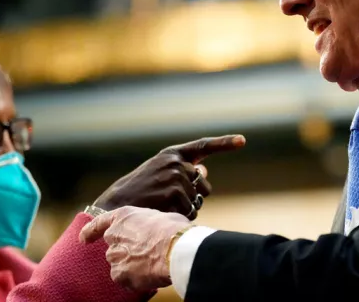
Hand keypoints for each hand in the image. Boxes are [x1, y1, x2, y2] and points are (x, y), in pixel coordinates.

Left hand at [79, 206, 190, 290]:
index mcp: (123, 217)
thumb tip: (157, 229)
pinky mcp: (119, 274)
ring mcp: (115, 256)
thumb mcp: (162, 217)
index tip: (84, 239)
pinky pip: (124, 279)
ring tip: (150, 266)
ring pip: (119, 264)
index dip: (90, 232)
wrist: (175, 249)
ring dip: (130, 266)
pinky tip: (148, 276)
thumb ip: (149, 223)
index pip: (99, 223)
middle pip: (113, 247)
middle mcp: (114, 235)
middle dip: (125, 252)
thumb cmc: (174, 230)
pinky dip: (133, 280)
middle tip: (144, 254)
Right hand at [93, 135, 245, 218]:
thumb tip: (205, 170)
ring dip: (185, 208)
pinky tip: (163, 212)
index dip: (225, 143)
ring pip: (198, 200)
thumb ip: (182, 171)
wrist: (115, 205)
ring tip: (162, 206)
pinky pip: (190, 211)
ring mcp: (176, 176)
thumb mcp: (159, 174)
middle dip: (193, 196)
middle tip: (168, 200)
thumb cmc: (139, 191)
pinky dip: (180, 217)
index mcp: (172, 154)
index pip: (203, 146)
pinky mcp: (175, 192)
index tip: (243, 140)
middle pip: (204, 184)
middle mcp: (176, 162)